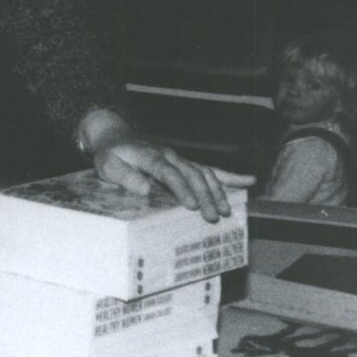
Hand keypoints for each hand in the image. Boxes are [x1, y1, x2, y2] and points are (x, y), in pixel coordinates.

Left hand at [94, 138, 252, 222]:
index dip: (181, 188)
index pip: (168, 172)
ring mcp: (181, 159)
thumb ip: (124, 176)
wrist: (117, 139)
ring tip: (227, 211)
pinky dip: (230, 176)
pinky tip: (249, 181)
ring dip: (218, 191)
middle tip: (213, 217)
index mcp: (150, 156)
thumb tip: (145, 188)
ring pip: (204, 173)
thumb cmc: (111, 155)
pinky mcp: (187, 164)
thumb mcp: (107, 165)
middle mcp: (170, 156)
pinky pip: (211, 168)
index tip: (192, 205)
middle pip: (192, 174)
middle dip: (204, 195)